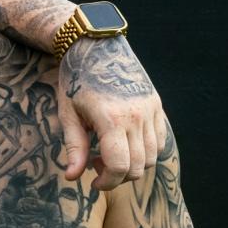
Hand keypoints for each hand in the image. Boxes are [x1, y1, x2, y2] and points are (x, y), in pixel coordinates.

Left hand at [58, 35, 168, 189]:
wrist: (96, 45)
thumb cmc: (76, 79)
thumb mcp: (68, 114)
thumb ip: (74, 148)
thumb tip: (72, 177)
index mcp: (112, 119)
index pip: (120, 167)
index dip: (107, 182)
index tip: (93, 182)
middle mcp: (137, 116)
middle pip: (139, 166)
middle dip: (118, 176)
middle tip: (96, 166)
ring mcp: (150, 109)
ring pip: (152, 156)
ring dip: (133, 165)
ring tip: (109, 153)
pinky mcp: (156, 104)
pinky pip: (159, 139)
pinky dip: (146, 151)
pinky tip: (125, 143)